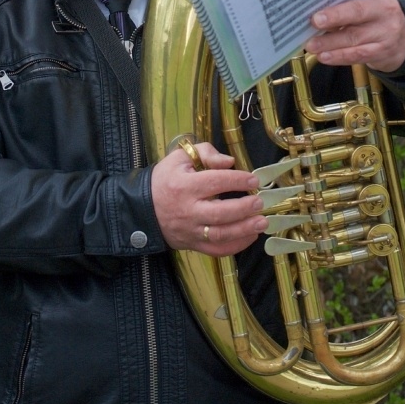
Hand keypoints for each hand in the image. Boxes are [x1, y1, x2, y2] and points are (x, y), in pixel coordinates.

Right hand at [151, 142, 266, 255]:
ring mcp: (191, 231)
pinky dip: (236, 246)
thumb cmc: (165, 179)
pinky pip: (216, 250)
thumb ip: (205, 153)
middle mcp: (188, 211)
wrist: (143, 207)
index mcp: (184, 186)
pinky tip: (250, 237)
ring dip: (244, 229)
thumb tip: (229, 162)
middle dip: (243, 208)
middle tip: (260, 202)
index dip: (236, 180)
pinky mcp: (192, 245)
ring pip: (220, 235)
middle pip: (220, 213)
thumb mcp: (180, 158)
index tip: (253, 180)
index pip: (215, 182)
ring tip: (262, 222)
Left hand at [304, 0, 404, 72]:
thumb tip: (316, 6)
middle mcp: (385, 13)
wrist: (404, 37)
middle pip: (357, 16)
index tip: (317, 13)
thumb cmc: (377, 13)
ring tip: (312, 45)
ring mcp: (385, 35)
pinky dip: (339, 57)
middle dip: (333, 19)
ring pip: (355, 39)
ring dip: (330, 43)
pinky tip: (324, 57)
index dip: (338, 8)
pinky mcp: (382, 53)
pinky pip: (358, 56)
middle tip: (313, 23)